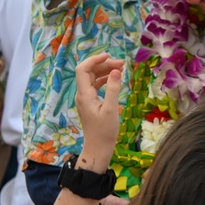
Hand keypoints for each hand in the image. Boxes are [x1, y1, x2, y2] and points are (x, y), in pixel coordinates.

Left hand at [74, 53, 123, 167]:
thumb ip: (114, 89)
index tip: (109, 56)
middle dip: (103, 65)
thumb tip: (116, 71)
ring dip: (105, 72)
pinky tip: (115, 80)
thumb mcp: (111, 109)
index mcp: (84, 95)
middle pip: (89, 72)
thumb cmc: (104, 131)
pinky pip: (95, 86)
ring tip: (121, 69)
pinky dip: (104, 80)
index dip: (94, 60)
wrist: (98, 148)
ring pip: (92, 78)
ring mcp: (85, 99)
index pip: (83, 69)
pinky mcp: (90, 103)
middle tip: (122, 64)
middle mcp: (82, 95)